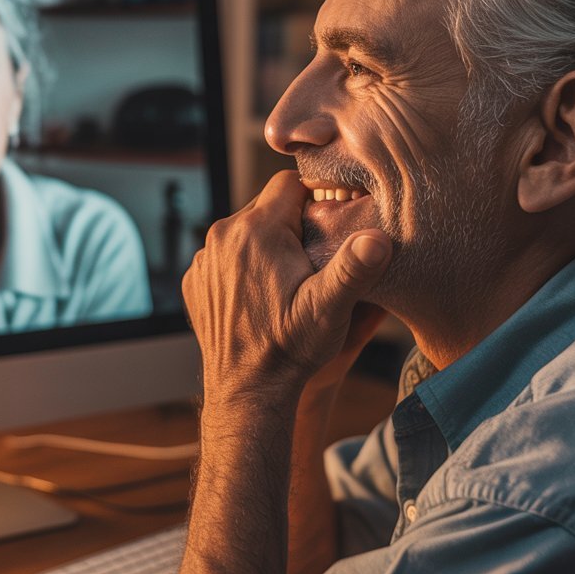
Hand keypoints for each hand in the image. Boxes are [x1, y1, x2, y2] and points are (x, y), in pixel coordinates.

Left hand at [181, 170, 391, 402]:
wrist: (247, 390)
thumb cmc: (290, 349)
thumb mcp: (329, 309)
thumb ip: (355, 269)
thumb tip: (379, 238)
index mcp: (255, 230)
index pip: (289, 183)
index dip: (315, 200)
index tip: (328, 228)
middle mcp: (222, 236)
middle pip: (266, 206)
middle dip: (291, 224)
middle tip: (313, 259)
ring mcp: (204, 259)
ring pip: (245, 230)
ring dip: (266, 245)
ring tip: (288, 280)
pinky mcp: (195, 280)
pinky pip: (225, 256)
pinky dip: (243, 266)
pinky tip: (261, 294)